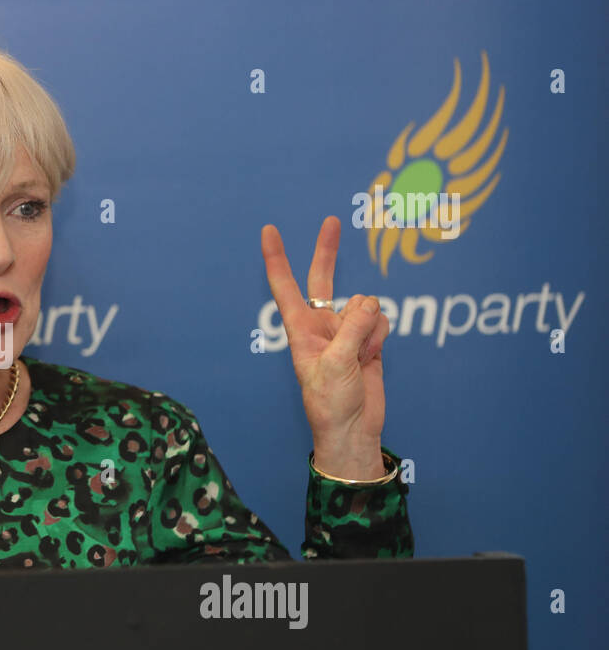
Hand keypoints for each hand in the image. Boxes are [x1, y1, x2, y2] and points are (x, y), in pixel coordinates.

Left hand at [260, 216, 390, 479]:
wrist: (353, 430)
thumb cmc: (330, 403)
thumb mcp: (337, 365)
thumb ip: (353, 329)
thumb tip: (370, 301)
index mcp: (300, 329)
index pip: (285, 286)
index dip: (277, 257)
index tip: (269, 230)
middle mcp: (321, 325)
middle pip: (323, 279)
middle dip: (327, 251)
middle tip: (331, 220)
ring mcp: (345, 331)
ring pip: (366, 304)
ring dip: (368, 326)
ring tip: (360, 355)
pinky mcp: (367, 340)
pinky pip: (381, 321)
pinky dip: (380, 337)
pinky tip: (372, 358)